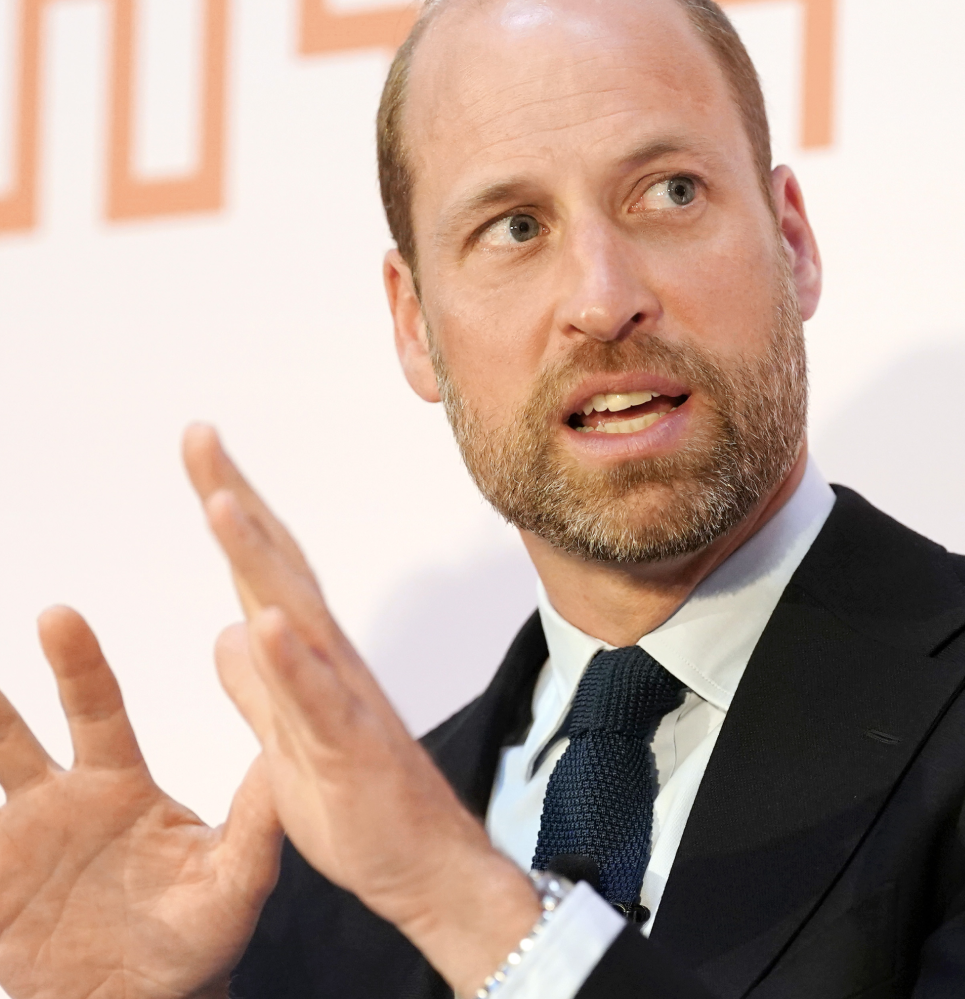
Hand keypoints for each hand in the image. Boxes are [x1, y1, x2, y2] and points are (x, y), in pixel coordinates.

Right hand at [0, 607, 280, 998]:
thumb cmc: (199, 938)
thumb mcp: (232, 881)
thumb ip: (255, 821)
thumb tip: (286, 755)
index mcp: (120, 785)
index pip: (96, 709)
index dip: (77, 665)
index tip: (56, 614)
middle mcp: (62, 801)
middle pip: (12, 735)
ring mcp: (18, 844)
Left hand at [183, 425, 540, 995]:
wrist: (426, 866)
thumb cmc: (362, 804)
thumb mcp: (284, 741)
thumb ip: (257, 687)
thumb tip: (228, 631)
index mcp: (310, 657)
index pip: (264, 569)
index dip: (232, 510)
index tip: (202, 454)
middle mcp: (330, 660)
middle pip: (278, 566)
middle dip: (234, 499)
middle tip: (199, 436)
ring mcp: (344, 700)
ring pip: (297, 617)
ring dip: (257, 558)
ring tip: (219, 502)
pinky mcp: (352, 750)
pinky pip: (319, 701)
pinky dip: (292, 661)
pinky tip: (264, 621)